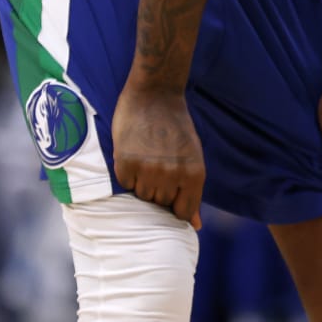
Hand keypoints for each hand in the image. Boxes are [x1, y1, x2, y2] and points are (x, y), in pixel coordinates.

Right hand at [112, 84, 204, 228]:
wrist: (155, 95)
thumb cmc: (177, 127)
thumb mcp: (193, 158)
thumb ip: (193, 193)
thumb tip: (196, 226)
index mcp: (194, 174)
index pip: (182, 213)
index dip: (175, 206)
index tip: (171, 194)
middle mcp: (172, 175)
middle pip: (160, 204)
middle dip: (159, 189)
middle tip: (159, 164)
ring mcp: (148, 170)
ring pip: (142, 196)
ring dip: (143, 182)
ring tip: (148, 157)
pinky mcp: (126, 163)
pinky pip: (125, 184)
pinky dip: (128, 173)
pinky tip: (135, 153)